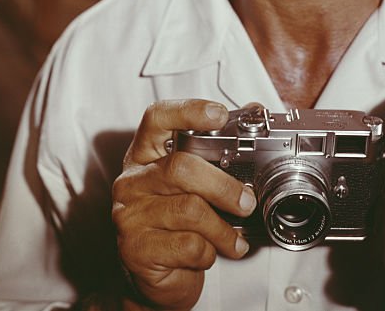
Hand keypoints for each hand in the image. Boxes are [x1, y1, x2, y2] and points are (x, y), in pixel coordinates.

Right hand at [111, 100, 255, 309]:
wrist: (154, 272)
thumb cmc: (175, 222)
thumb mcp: (193, 183)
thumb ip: (217, 149)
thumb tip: (255, 112)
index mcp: (145, 154)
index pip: (158, 119)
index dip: (188, 111)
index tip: (219, 114)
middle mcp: (133, 180)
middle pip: (181, 168)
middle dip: (223, 187)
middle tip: (247, 202)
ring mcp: (130, 214)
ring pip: (190, 210)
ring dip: (223, 229)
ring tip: (234, 239)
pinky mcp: (136, 249)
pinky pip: (187, 245)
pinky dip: (208, 252)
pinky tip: (207, 253)